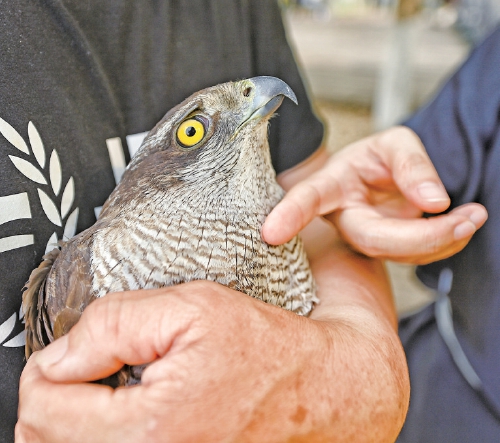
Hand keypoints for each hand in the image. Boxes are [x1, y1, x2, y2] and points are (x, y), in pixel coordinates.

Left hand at [16, 275, 407, 442]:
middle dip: (61, 394)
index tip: (77, 350)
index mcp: (151, 431)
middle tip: (98, 365)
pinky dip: (106, 432)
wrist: (323, 391)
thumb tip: (62, 354)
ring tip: (118, 386)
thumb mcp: (191, 309)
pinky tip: (134, 411)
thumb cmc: (269, 350)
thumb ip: (113, 324)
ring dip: (79, 417)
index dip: (51, 366)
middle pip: (46, 440)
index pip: (43, 407)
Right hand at [263, 126, 487, 263]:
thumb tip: (435, 202)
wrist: (374, 181)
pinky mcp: (382, 250)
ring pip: (398, 253)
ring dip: (444, 240)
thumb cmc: (376, 158)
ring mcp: (361, 237)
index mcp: (331, 185)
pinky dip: (446, 243)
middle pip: (373, 238)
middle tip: (471, 216)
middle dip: (424, 236)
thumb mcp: (395, 142)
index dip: (289, 215)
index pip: (308, 199)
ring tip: (475, 214)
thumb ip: (413, 165)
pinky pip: (414, 256)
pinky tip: (463, 223)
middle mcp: (341, 217)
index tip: (268, 234)